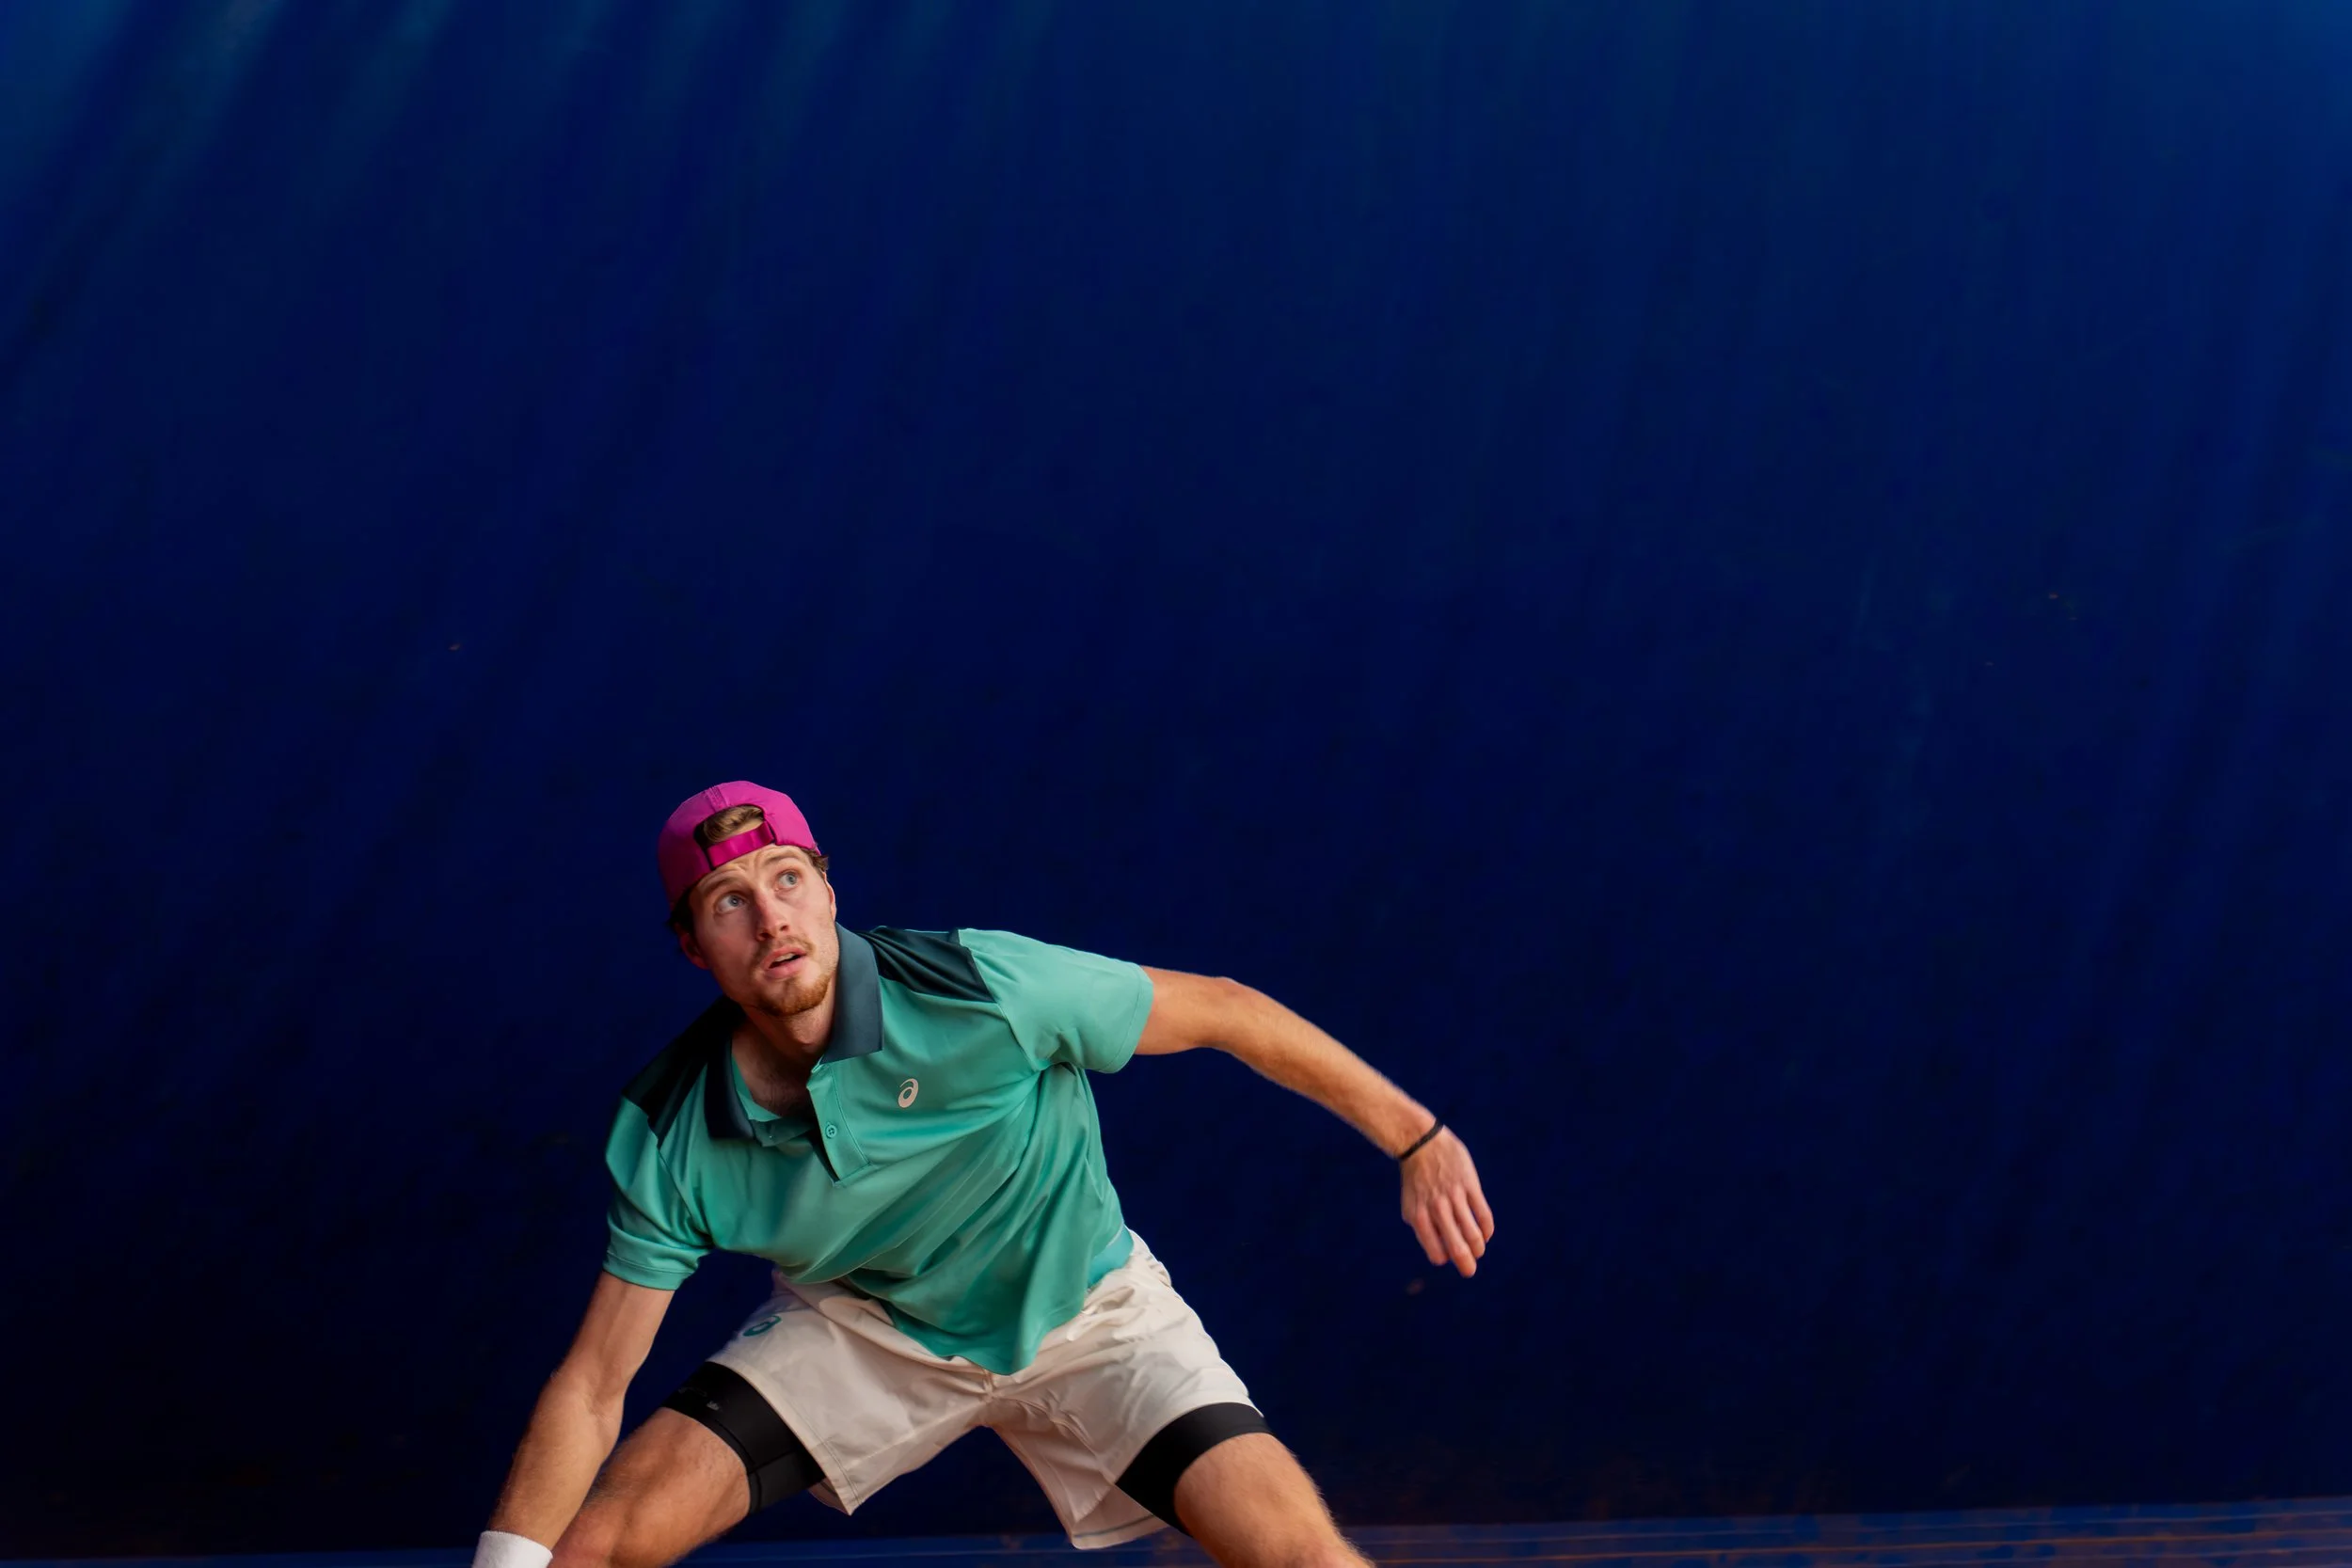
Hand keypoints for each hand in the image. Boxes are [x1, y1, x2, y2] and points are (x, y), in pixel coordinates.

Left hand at [1401, 1127, 1494, 1276]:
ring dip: (1479, 1249)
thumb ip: (1424, 1229)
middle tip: (1470, 1270)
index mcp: (1419, 1217)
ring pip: (1474, 1234)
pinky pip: (1484, 1216)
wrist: (1423, 1144)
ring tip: (1478, 1251)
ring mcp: (1455, 1197)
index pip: (1437, 1253)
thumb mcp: (1412, 1206)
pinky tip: (1486, 1234)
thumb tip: (1442, 1254)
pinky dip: (1487, 1231)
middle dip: (1467, 1265)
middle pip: (1458, 1248)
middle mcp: (1437, 1210)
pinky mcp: (1470, 1186)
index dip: (1445, 1258)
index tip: (1449, 1255)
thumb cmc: (1417, 1180)